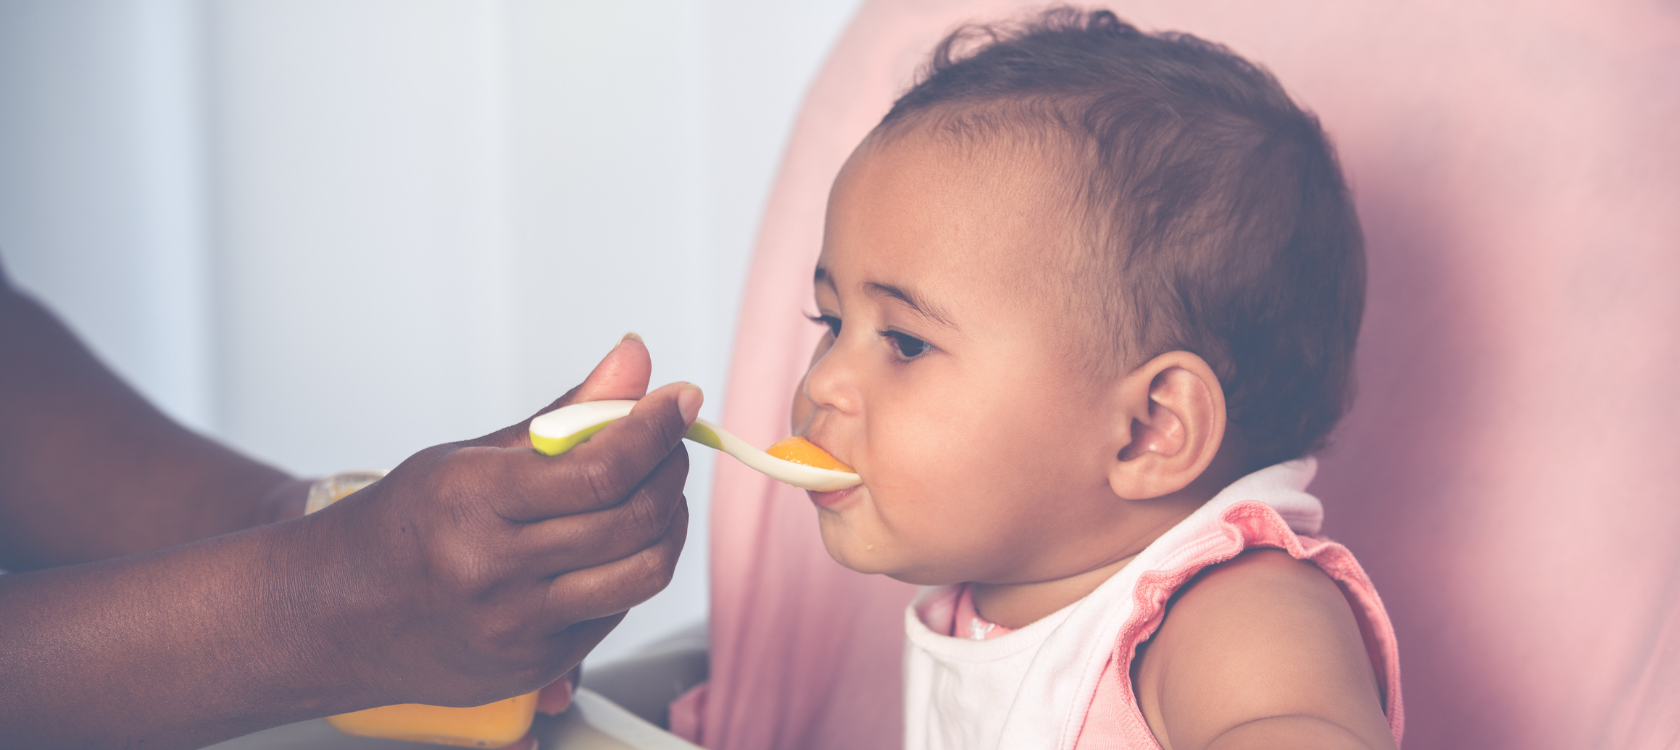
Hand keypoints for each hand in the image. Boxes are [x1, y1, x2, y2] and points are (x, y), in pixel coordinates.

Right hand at [294, 336, 699, 709]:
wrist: (330, 617)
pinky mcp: (534, 665)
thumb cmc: (402, 526)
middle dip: (671, 470)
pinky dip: (631, 566)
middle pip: (633, 521)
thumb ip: (565, 415)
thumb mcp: (470, 456)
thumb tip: (635, 361)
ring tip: (653, 493)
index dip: (657, 430)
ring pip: (642, 572)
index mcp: (473, 501)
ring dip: (668, 523)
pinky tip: (610, 543)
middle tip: (668, 443)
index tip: (680, 401)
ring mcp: (516, 627)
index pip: (601, 469)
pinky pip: (617, 608)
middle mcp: (495, 569)